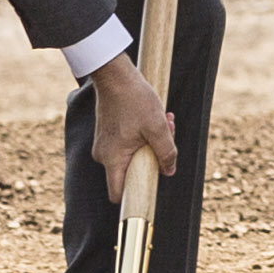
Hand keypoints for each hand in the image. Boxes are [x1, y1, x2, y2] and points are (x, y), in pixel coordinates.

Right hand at [89, 55, 177, 203]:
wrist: (116, 75)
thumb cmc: (135, 99)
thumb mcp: (158, 127)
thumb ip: (166, 152)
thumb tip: (169, 171)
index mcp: (112, 159)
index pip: (118, 193)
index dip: (134, 198)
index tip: (150, 193)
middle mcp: (104, 155)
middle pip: (132, 170)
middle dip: (154, 156)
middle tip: (169, 133)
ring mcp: (105, 144)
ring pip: (133, 153)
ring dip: (153, 140)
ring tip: (166, 120)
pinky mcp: (108, 133)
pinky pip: (128, 143)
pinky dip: (144, 133)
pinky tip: (157, 116)